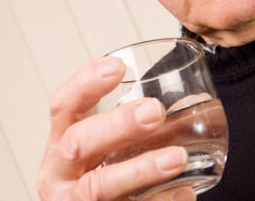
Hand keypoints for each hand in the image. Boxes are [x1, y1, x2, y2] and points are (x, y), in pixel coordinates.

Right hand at [37, 57, 195, 199]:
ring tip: (178, 157)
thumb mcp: (108, 144)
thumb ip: (135, 123)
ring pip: (98, 186)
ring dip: (140, 169)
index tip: (117, 66)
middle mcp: (60, 171)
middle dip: (118, 125)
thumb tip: (193, 102)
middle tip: (156, 111)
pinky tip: (185, 191)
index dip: (86, 85)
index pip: (64, 106)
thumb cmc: (105, 171)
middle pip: (79, 142)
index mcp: (62, 140)